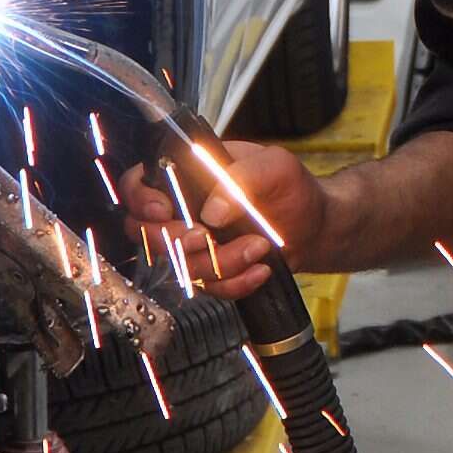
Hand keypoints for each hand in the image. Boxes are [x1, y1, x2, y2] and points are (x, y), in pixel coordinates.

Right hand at [120, 139, 326, 299]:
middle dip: (178, 240)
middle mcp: (184, 210)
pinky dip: (236, 281)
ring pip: (183, 265)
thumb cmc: (291, 187)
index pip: (137, 184)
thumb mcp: (274, 166)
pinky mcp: (212, 271)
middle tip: (209, 236)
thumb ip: (242, 177)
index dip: (140, 199)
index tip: (164, 210)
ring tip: (258, 245)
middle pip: (146, 233)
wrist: (315, 224)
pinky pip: (210, 287)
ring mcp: (196, 244)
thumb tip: (212, 210)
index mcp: (188, 176)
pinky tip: (260, 268)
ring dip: (221, 261)